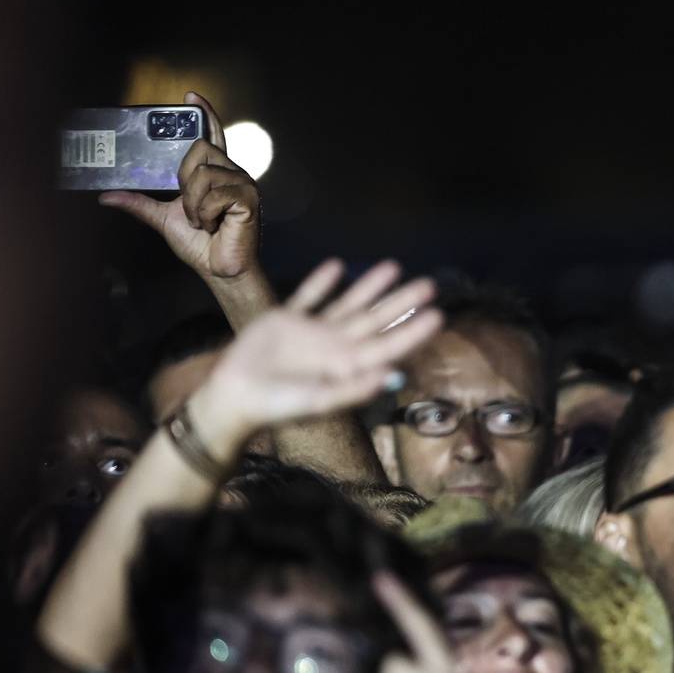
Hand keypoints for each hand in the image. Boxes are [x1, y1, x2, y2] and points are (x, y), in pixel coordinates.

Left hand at [99, 91, 261, 281]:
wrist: (220, 270)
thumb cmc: (200, 245)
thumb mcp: (163, 218)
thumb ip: (139, 203)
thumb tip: (106, 196)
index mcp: (215, 173)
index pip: (211, 136)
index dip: (204, 114)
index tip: (191, 95)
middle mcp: (232, 172)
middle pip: (199, 149)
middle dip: (185, 179)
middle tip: (188, 206)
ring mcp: (243, 184)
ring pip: (204, 173)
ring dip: (193, 203)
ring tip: (201, 221)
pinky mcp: (249, 198)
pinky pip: (215, 193)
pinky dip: (205, 213)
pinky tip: (214, 225)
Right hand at [189, 259, 442, 445]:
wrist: (234, 399)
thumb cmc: (278, 406)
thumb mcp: (320, 400)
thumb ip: (356, 389)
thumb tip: (395, 377)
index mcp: (348, 366)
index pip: (389, 345)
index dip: (414, 331)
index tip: (439, 314)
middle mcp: (335, 347)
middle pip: (376, 320)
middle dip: (402, 301)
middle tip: (429, 283)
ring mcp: (311, 333)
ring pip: (348, 303)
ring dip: (370, 286)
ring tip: (394, 266)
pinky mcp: (284, 321)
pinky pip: (308, 297)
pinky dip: (321, 282)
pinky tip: (337, 266)